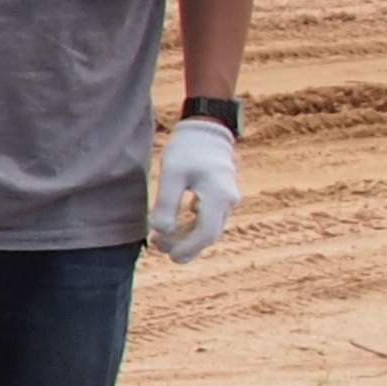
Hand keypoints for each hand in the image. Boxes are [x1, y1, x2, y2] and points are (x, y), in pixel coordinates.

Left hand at [149, 117, 237, 261]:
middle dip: (184, 246)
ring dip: (187, 238)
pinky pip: (209, 220)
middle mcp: (228, 201)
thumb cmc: (187, 150)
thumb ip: (166, 202)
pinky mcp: (221, 198)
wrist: (205, 131)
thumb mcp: (171, 174)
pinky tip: (173, 227)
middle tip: (157, 246)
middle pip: (209, 235)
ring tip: (160, 239)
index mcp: (219, 196)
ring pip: (209, 229)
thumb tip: (161, 231)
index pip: (206, 233)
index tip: (168, 254)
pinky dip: (192, 228)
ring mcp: (228, 200)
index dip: (188, 248)